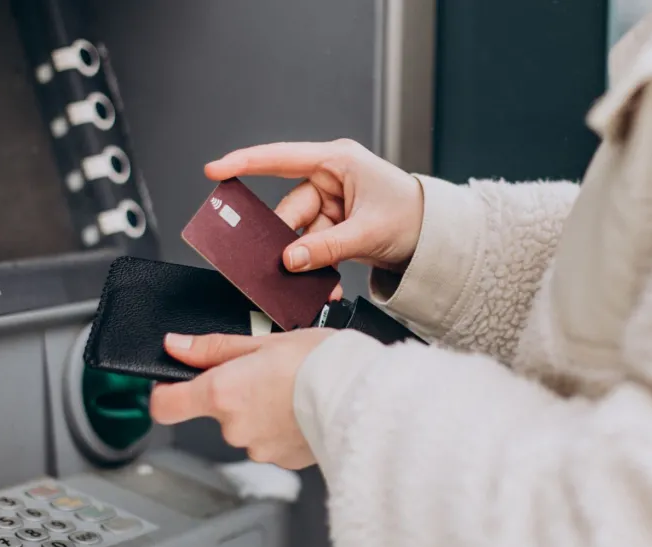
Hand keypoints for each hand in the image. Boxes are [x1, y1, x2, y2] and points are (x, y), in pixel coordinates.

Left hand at [149, 328, 337, 469]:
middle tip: (268, 372)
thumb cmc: (321, 362)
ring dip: (262, 410)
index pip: (166, 405)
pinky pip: (273, 441)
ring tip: (295, 389)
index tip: (176, 382)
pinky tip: (305, 408)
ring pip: (247, 426)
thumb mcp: (266, 341)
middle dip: (236, 393)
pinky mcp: (284, 460)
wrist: (365, 394)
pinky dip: (283, 426)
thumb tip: (176, 346)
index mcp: (223, 393)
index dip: (166, 392)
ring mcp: (259, 448)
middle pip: (216, 411)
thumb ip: (215, 348)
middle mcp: (234, 426)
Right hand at [205, 139, 424, 272]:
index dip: (245, 163)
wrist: (437, 238)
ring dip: (306, 261)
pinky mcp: (335, 226)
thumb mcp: (368, 232)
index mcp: (338, 163)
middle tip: (281, 265)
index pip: (281, 158)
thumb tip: (290, 260)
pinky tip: (329, 284)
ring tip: (318, 282)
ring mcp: (332, 204)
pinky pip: (314, 247)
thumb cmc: (413, 217)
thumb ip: (326, 247)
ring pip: (300, 234)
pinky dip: (318, 266)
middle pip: (289, 210)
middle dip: (287, 241)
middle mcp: (331, 179)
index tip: (214, 170)